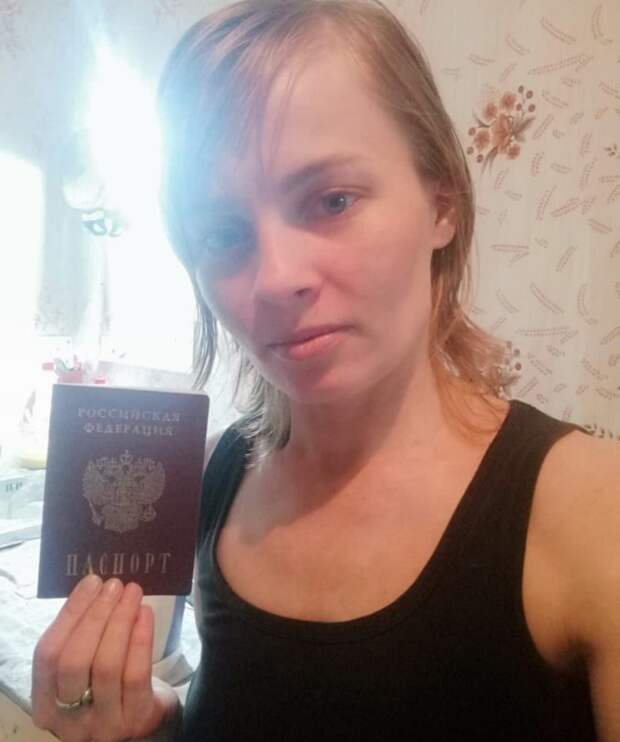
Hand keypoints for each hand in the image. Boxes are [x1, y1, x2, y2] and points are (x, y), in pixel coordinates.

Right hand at [31, 575, 179, 741]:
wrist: (143, 718)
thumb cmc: (107, 684)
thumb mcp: (85, 667)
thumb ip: (81, 635)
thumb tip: (93, 586)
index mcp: (46, 703)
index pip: (48, 655)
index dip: (70, 614)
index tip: (91, 581)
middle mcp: (69, 720)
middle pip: (74, 662)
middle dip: (96, 615)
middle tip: (114, 585)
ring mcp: (103, 723)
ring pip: (106, 666)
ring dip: (120, 620)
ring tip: (132, 592)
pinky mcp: (135, 719)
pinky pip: (136, 674)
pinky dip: (141, 638)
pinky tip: (145, 613)